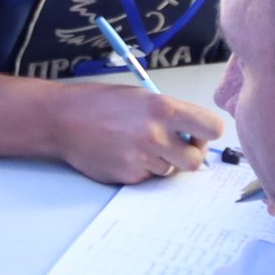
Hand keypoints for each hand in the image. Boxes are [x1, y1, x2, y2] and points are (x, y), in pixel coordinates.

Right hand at [52, 86, 225, 185]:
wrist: (62, 120)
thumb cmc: (99, 103)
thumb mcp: (140, 96)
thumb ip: (170, 114)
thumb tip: (192, 133)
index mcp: (162, 108)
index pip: (212, 128)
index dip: (208, 132)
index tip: (198, 132)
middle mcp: (155, 135)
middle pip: (196, 160)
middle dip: (190, 154)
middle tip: (176, 145)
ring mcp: (141, 159)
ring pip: (170, 169)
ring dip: (162, 160)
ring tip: (138, 144)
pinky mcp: (128, 176)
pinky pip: (148, 177)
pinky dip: (142, 169)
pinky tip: (123, 153)